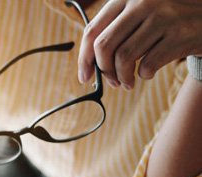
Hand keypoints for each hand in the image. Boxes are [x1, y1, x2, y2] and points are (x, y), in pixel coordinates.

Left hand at [78, 0, 201, 89]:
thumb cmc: (166, 20)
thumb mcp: (139, 14)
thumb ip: (115, 31)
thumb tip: (88, 66)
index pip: (93, 31)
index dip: (83, 58)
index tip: (84, 76)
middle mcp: (143, 3)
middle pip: (104, 46)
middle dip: (104, 70)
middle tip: (111, 82)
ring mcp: (163, 17)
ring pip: (123, 58)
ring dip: (122, 77)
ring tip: (128, 82)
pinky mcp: (180, 35)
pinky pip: (147, 65)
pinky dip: (144, 75)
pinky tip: (148, 73)